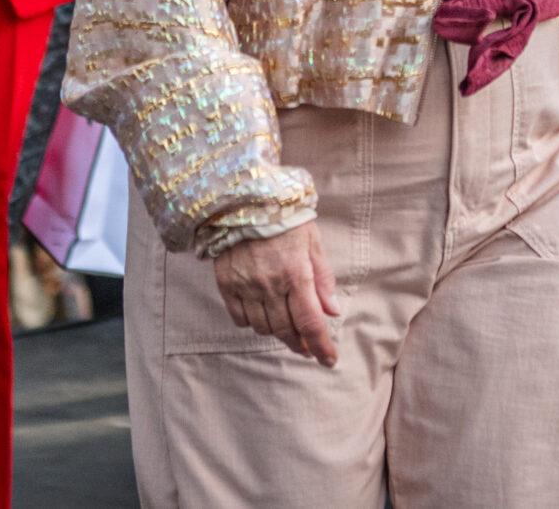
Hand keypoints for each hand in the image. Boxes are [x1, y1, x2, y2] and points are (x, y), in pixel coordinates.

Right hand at [211, 222, 342, 366]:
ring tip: (286, 328)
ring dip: (278, 334)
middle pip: (286, 330)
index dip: (321, 346)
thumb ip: (323, 277)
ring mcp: (246, 286)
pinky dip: (252, 323)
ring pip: (263, 328)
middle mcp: (270, 285)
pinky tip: (261, 315)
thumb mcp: (312, 241)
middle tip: (309, 348)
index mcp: (296, 273)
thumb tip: (333, 311)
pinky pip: (239, 318)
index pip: (310, 322)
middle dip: (301, 344)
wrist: (242, 198)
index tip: (329, 360)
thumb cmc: (283, 216)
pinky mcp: (226, 284)